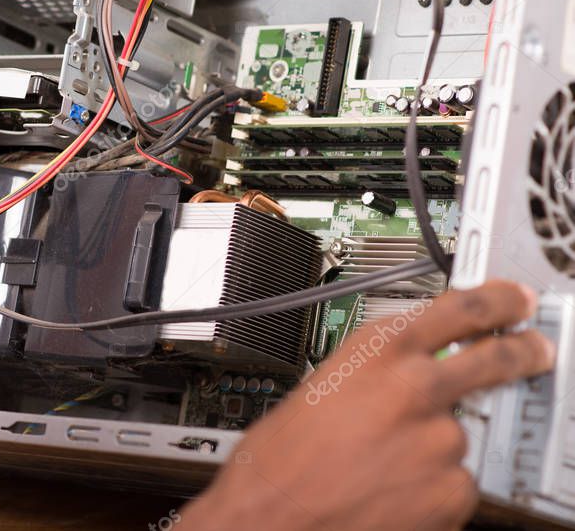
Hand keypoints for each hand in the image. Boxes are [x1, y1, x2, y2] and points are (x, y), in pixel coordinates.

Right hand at [180, 281, 555, 530]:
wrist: (271, 518)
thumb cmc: (278, 459)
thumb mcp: (322, 386)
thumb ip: (373, 370)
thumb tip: (403, 369)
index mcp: (376, 351)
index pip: (459, 308)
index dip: (498, 300)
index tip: (515, 298)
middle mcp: (414, 387)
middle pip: (496, 358)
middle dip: (524, 353)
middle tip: (535, 351)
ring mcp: (439, 440)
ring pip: (462, 434)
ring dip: (438, 445)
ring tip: (388, 465)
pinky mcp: (452, 491)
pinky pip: (459, 481)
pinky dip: (435, 487)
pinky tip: (394, 491)